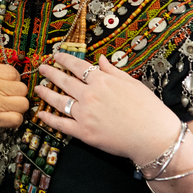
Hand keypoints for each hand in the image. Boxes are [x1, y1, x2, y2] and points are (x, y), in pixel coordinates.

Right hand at [0, 62, 28, 148]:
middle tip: (9, 97)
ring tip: (9, 108)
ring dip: (18, 107)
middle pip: (22, 88)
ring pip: (23, 104)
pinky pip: (17, 119)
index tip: (8, 86)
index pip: (14, 72)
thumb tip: (7, 74)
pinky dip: (15, 120)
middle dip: (17, 93)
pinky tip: (7, 118)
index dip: (13, 80)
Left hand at [34, 53, 180, 164]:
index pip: (77, 66)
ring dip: (46, 93)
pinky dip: (49, 119)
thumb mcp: (132, 83)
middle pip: (64, 81)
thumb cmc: (148, 110)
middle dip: (50, 73)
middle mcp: (90, 95)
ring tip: (38, 88)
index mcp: (102, 81)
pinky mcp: (84, 132)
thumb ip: (113, 71)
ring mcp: (85, 114)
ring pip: (59, 100)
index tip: (56, 56)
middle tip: (42, 68)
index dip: (64, 59)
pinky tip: (41, 114)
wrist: (154, 137)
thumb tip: (101, 59)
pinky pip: (61, 124)